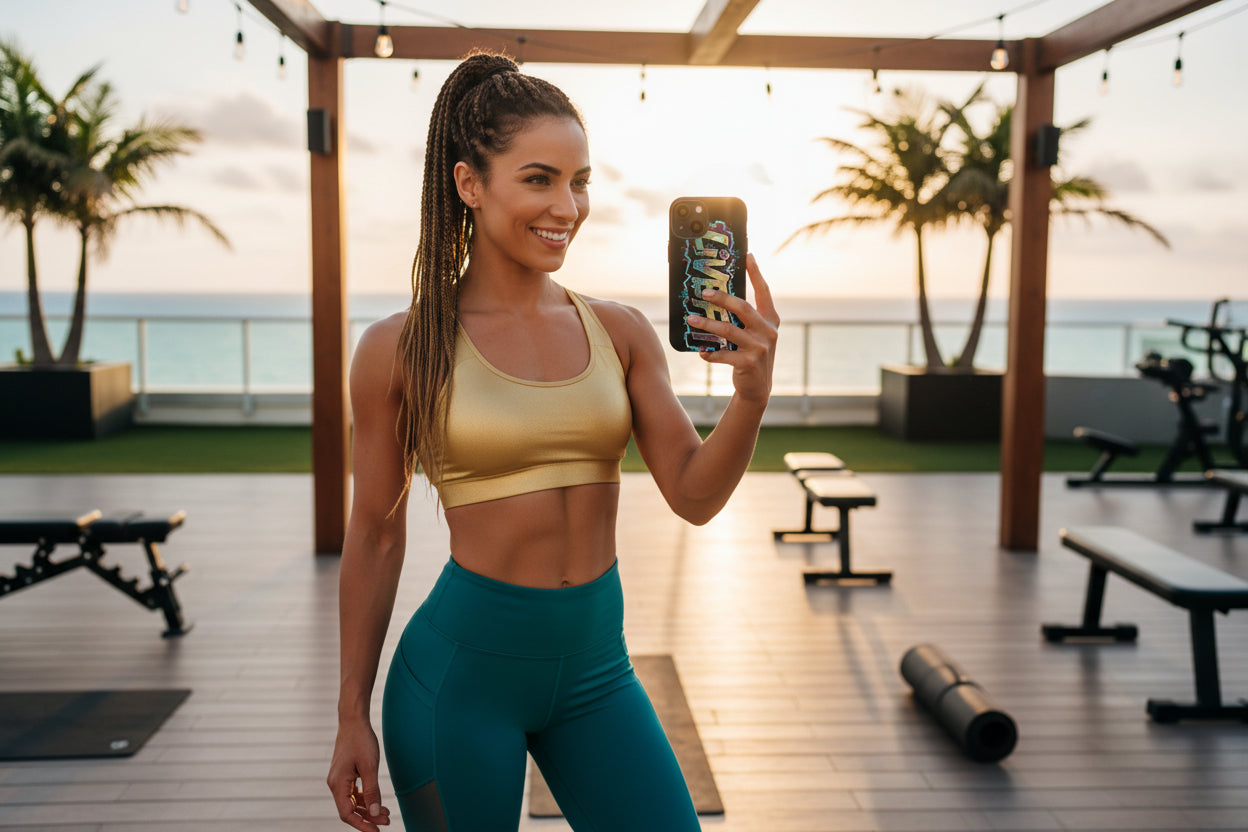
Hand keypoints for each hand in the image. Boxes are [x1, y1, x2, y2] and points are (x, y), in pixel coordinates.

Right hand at [328, 721, 390, 828]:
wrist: (353, 721)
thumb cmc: (361, 741)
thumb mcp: (370, 767)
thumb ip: (372, 791)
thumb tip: (376, 813)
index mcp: (337, 784)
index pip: (347, 814)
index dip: (361, 825)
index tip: (376, 831)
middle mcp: (335, 784)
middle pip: (350, 809)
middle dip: (368, 818)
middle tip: (387, 821)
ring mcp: (339, 779)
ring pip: (353, 801)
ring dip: (368, 808)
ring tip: (386, 813)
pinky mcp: (345, 774)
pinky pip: (354, 792)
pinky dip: (366, 798)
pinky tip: (377, 801)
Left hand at [685, 253, 779, 405]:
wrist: (757, 388)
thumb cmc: (750, 355)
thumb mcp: (753, 336)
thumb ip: (742, 320)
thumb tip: (715, 299)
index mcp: (770, 321)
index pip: (764, 292)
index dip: (756, 273)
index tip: (748, 255)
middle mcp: (768, 332)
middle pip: (743, 308)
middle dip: (722, 298)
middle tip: (704, 292)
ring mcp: (760, 348)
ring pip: (728, 331)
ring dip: (707, 325)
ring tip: (691, 319)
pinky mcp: (749, 363)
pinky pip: (723, 355)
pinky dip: (709, 353)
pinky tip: (700, 352)